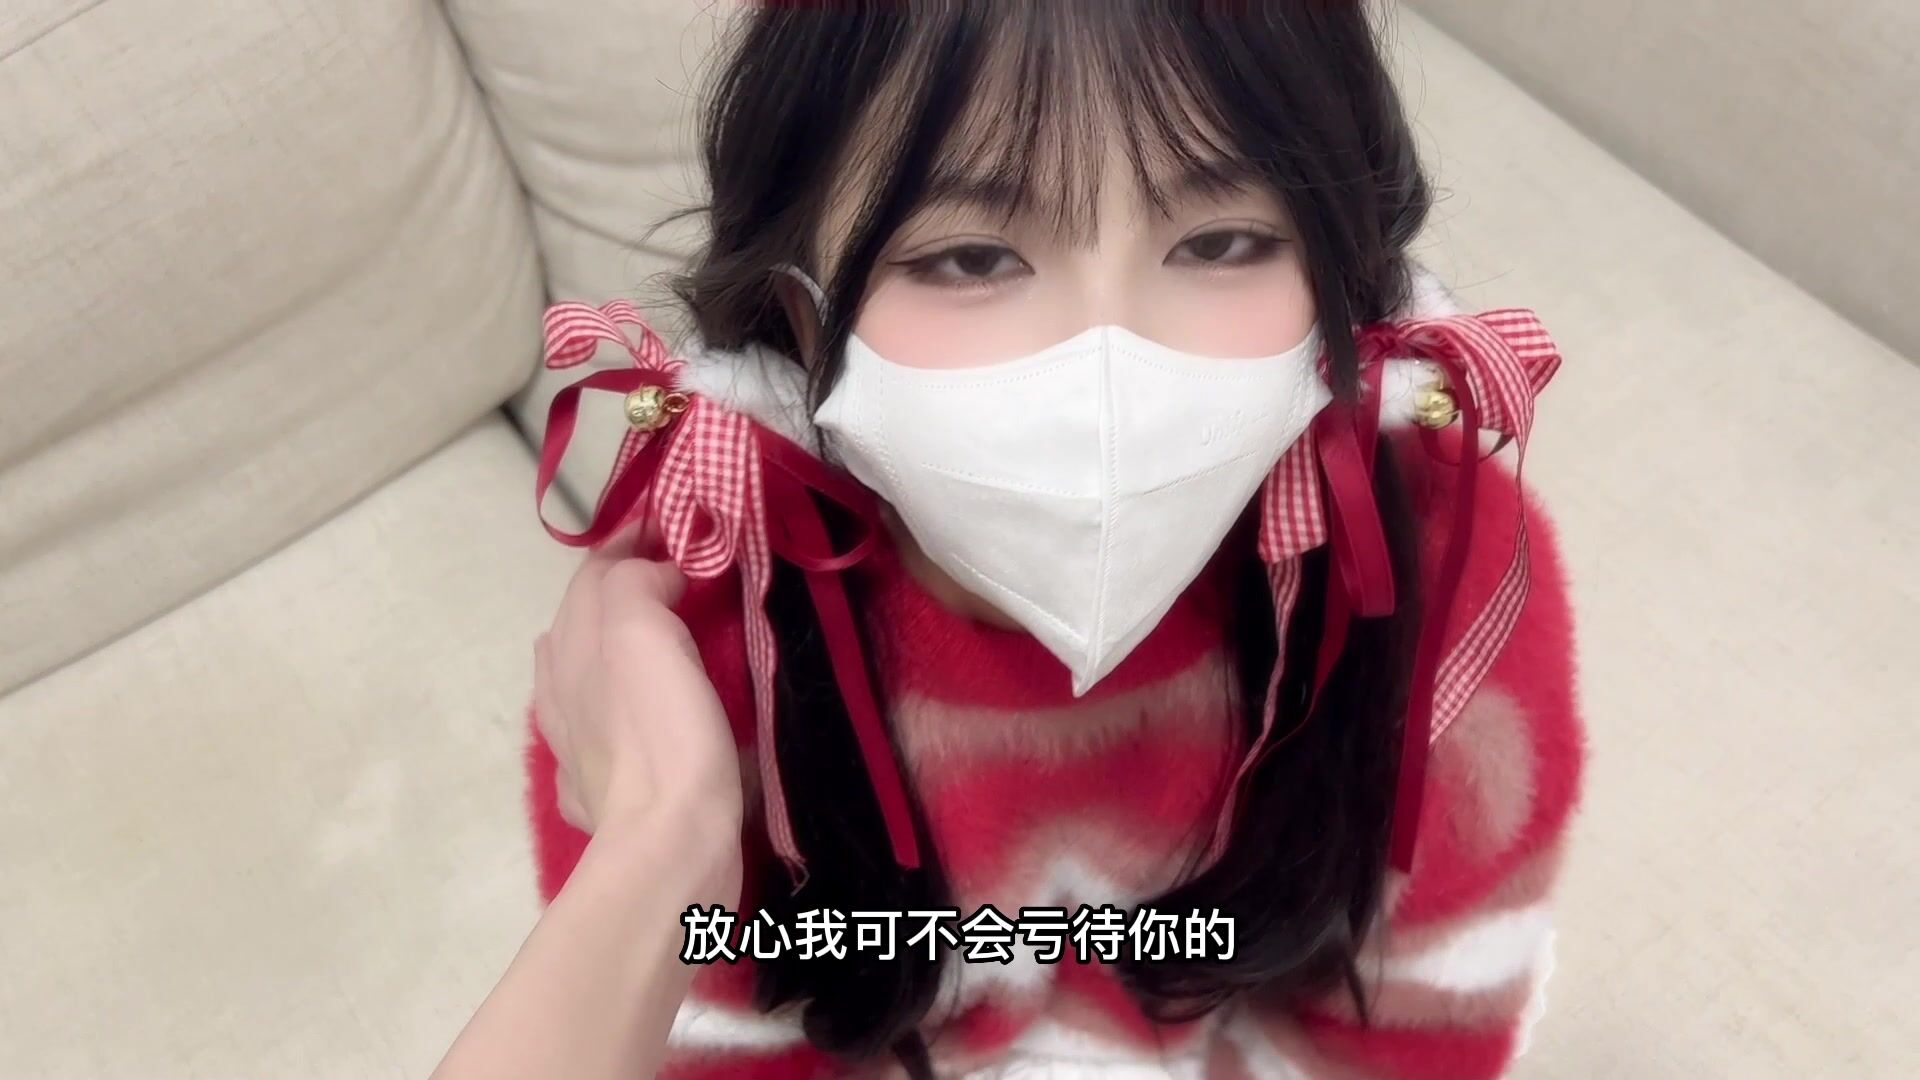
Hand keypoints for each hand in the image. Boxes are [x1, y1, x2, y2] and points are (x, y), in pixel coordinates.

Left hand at [532, 529, 742, 892]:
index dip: (629, 544)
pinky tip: (634, 725)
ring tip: (655, 647)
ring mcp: (575, 750)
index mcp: (571, 648)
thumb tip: (653, 576)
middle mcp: (560, 693)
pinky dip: (612, 718)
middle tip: (674, 581)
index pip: (593, 574)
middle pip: (579, 624)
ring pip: (577, 683)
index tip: (674, 528)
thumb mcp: (642, 632)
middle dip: (617, 594)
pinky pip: (597, 741)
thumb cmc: (661, 732)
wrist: (669, 844)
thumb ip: (634, 585)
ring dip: (608, 655)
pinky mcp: (600, 797)